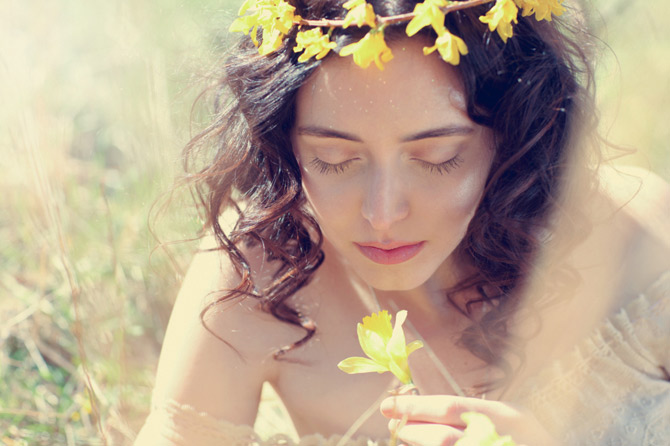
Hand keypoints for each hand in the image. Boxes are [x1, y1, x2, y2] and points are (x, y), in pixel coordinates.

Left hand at [380, 394, 557, 445]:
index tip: (389, 404)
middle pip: (442, 436)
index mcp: (504, 416)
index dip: (415, 406)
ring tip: (407, 437)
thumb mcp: (512, 419)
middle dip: (413, 430)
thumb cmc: (531, 440)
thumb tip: (431, 409)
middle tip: (397, 425)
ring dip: (421, 445)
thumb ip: (478, 413)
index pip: (449, 406)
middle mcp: (498, 437)